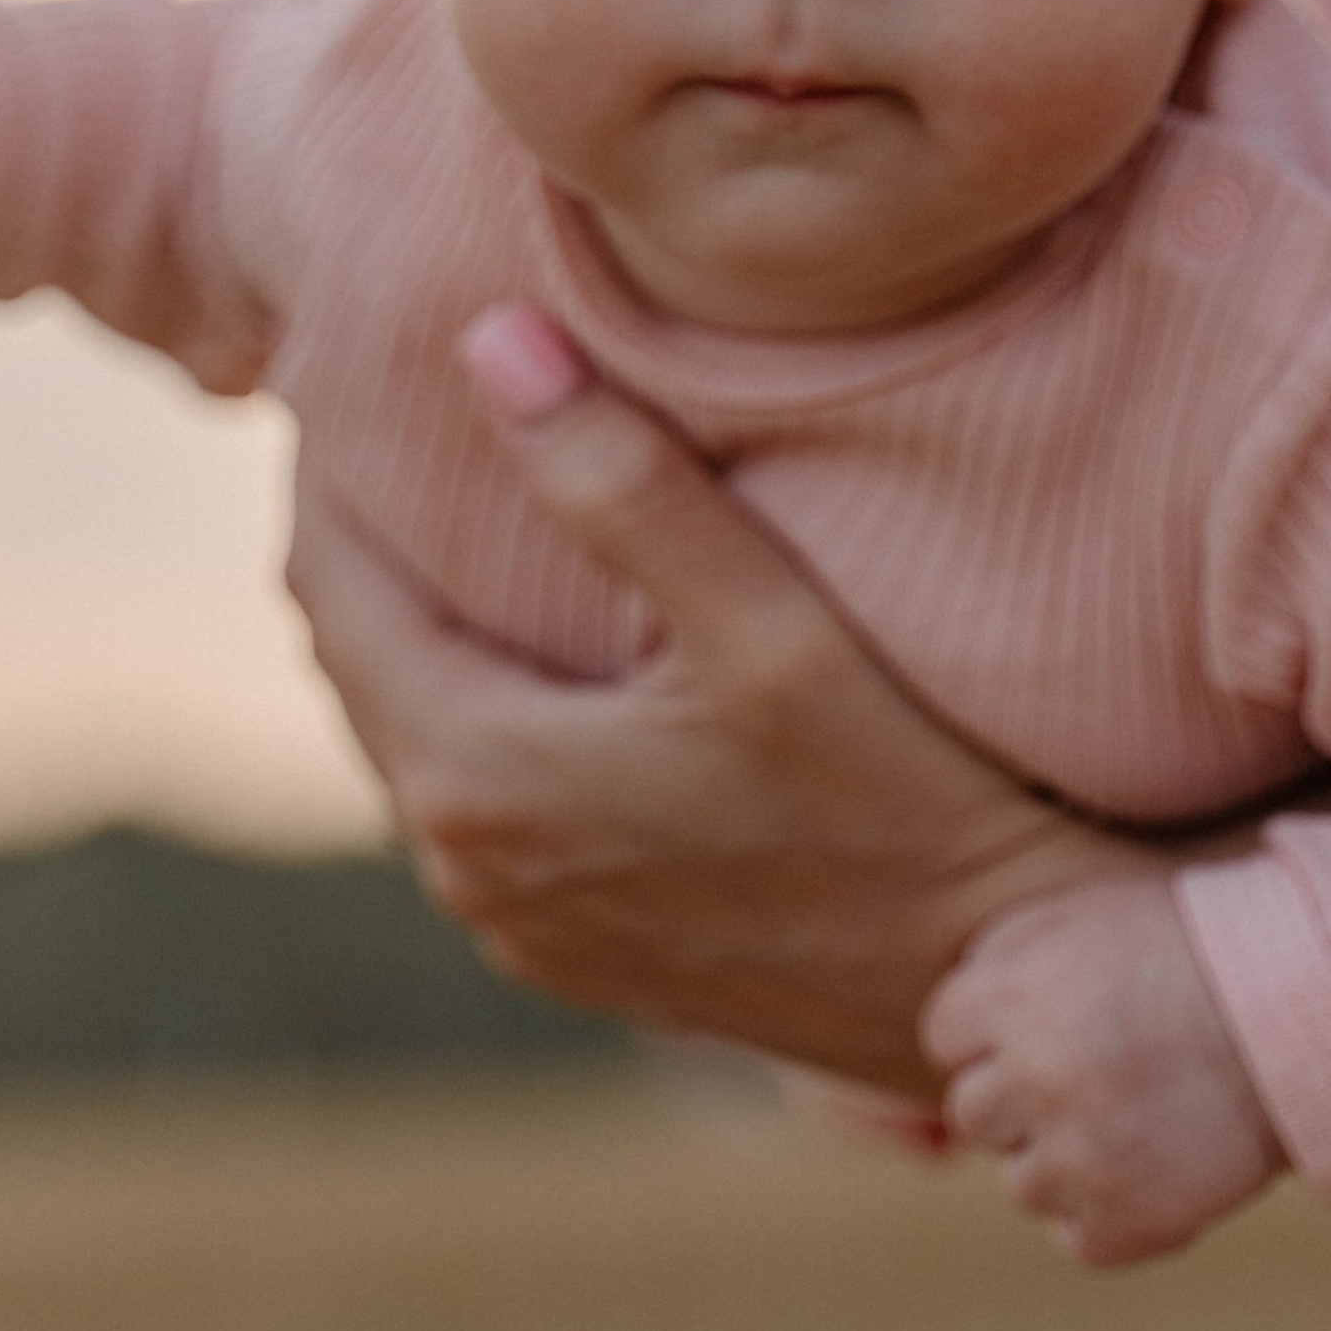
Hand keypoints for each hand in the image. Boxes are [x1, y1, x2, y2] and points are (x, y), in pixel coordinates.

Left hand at [284, 302, 1133, 1100]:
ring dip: (417, 619)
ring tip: (456, 503)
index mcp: (477, 777)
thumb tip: (487, 342)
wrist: (1002, 988)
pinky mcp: (578, 952)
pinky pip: (473, 798)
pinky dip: (471, 699)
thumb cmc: (905, 796)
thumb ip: (620, 484)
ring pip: (412, 730)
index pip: (330, 583)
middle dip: (363, 531)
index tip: (346, 361)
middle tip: (391, 408)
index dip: (328, 465)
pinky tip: (537, 640)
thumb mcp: (770, 623)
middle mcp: (466, 867)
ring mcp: (517, 924)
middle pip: (354, 657)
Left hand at [922, 875, 1286, 1266]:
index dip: (995, 1029)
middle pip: (973, 1113)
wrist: (1304, 1012)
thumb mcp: (1082, 918)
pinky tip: (1158, 1159)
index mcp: (1011, 995)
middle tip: (1096, 1069)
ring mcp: (1078, 1159)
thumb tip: (949, 1028)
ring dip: (1065, 1157)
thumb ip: (999, 961)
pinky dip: (1112, 1210)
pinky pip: (1078, 1236)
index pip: (945, 1036)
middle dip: (1021, 1095)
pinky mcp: (1123, 1223)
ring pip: (1021, 1184)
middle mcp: (1033, 1079)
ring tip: (1137, 1112)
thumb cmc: (1187, 952)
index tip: (1051, 1020)